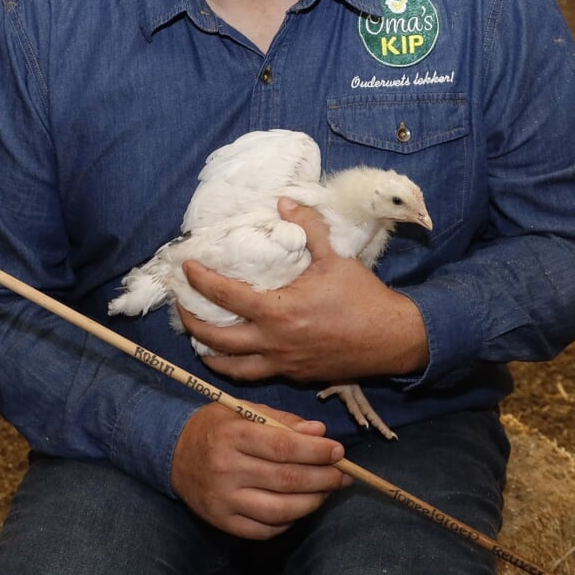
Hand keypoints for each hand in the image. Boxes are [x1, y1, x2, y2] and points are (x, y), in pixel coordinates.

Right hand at [170, 403, 351, 538]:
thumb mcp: (243, 410)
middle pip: (286, 481)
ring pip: (280, 511)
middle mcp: (226, 469)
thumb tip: (320, 433)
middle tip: (342, 475)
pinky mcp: (221, 522)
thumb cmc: (214, 427)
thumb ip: (282, 421)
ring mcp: (223, 500)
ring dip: (311, 503)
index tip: (339, 452)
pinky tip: (297, 508)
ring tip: (325, 492)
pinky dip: (288, 522)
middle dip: (323, 479)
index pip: (283, 448)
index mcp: (232, 435)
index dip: (316, 452)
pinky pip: (264, 530)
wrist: (170, 452)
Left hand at [179, 198, 427, 383]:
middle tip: (181, 307)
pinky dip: (239, 365)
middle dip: (192, 323)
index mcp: (278, 312)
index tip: (187, 269)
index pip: (225, 297)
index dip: (201, 281)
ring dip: (210, 354)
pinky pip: (258, 374)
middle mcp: (274, 343)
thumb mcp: (334, 257)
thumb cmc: (363, 298)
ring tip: (198, 341)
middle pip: (216, 341)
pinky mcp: (295, 376)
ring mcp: (283, 364)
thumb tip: (285, 199)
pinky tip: (237, 354)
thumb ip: (306, 228)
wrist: (393, 339)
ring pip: (233, 368)